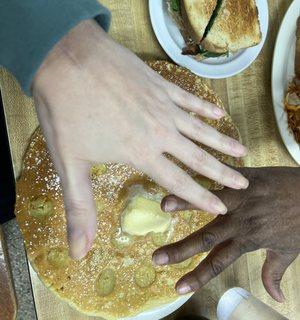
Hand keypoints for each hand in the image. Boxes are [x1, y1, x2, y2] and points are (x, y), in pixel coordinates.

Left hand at [32, 19, 246, 259]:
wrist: (67, 57)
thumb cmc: (66, 111)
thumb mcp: (69, 164)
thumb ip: (79, 208)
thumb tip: (79, 252)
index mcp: (140, 152)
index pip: (178, 181)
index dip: (200, 197)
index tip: (221, 207)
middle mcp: (159, 130)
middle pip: (198, 156)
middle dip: (222, 173)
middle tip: (243, 183)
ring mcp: (162, 104)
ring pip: (200, 128)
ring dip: (222, 141)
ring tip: (243, 151)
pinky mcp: (159, 82)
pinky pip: (189, 98)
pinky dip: (204, 108)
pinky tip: (217, 113)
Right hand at [153, 167, 299, 301]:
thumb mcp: (289, 251)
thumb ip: (275, 273)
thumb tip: (275, 298)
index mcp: (249, 240)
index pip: (217, 263)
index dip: (197, 277)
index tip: (177, 288)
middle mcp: (240, 222)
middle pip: (205, 238)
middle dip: (180, 250)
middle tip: (156, 258)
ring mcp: (242, 198)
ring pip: (209, 203)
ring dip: (186, 203)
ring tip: (164, 206)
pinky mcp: (245, 178)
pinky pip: (220, 176)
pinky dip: (203, 174)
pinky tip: (186, 171)